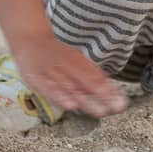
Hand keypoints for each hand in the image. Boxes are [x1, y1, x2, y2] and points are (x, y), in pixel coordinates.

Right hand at [13, 39, 128, 118]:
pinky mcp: (39, 80)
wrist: (30, 40)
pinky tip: (71, 106)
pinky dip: (61, 97)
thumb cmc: (56, 55)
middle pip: (88, 84)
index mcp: (79, 62)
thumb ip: (91, 76)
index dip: (109, 91)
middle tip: (117, 109)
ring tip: (100, 112)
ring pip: (72, 88)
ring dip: (86, 101)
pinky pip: (51, 90)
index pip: (96, 78)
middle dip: (103, 97)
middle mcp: (69, 67)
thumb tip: (111, 90)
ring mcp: (54, 73)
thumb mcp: (75, 60)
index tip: (122, 102)